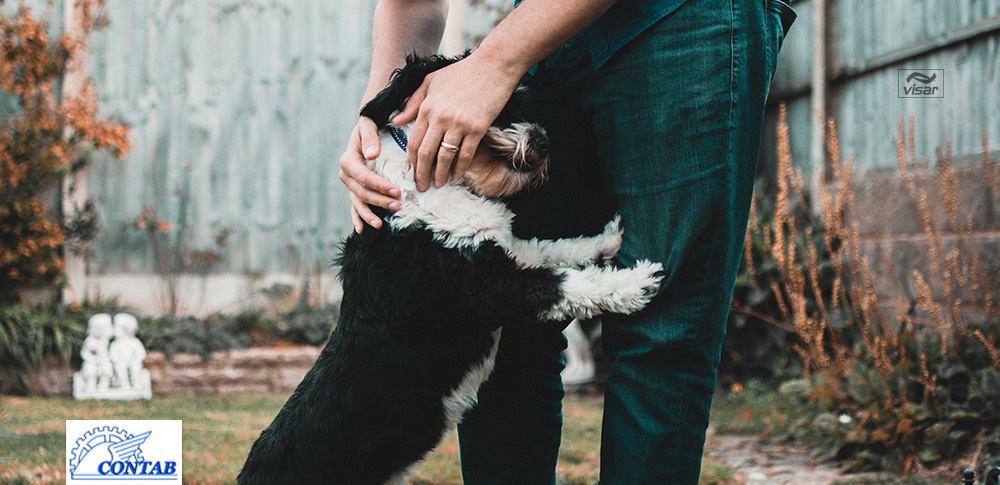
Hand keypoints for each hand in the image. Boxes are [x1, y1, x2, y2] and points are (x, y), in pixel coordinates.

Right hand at [338, 116, 400, 232]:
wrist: (368, 126)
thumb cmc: (371, 124)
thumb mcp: (369, 124)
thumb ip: (370, 137)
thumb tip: (372, 154)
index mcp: (348, 159)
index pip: (364, 177)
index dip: (380, 186)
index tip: (397, 191)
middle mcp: (346, 174)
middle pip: (362, 192)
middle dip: (379, 201)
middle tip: (398, 206)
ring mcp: (350, 184)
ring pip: (358, 202)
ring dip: (368, 214)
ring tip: (380, 225)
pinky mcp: (355, 189)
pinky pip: (354, 206)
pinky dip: (357, 218)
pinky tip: (362, 230)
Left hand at [391, 53, 521, 190]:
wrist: (493, 66)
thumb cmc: (462, 72)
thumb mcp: (431, 81)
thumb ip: (413, 102)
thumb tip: (396, 120)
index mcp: (427, 107)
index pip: (414, 141)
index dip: (411, 161)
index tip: (410, 173)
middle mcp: (440, 117)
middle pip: (425, 153)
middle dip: (421, 173)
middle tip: (421, 187)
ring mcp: (459, 124)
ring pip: (444, 156)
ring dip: (440, 174)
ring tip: (438, 185)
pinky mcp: (477, 128)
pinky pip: (465, 154)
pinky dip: (460, 168)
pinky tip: (457, 176)